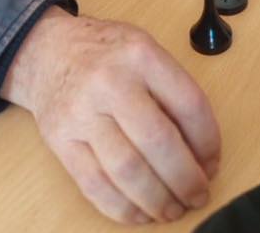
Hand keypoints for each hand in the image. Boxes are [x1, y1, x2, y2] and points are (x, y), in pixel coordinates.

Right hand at [1, 7, 220, 224]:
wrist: (47, 49)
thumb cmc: (104, 51)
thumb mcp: (143, 48)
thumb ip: (171, 88)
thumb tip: (200, 148)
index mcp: (140, 54)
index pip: (189, 104)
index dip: (208, 142)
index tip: (212, 162)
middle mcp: (110, 81)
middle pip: (158, 142)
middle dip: (186, 179)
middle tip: (198, 194)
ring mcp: (82, 112)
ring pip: (127, 170)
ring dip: (157, 200)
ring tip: (172, 209)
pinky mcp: (60, 140)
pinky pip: (94, 185)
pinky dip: (122, 208)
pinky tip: (140, 212)